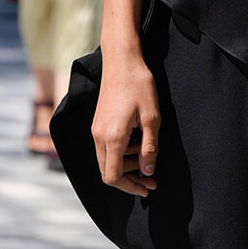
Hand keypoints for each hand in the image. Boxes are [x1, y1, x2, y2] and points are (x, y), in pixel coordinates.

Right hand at [92, 49, 159, 196]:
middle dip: (130, 179)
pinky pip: (105, 148)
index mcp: (112, 137)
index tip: (148, 187)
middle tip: (151, 177)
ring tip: (146, 152)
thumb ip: (150, 148)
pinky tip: (137, 140)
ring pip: (107, 160)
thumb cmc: (139, 85)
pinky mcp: (97, 124)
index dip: (131, 188)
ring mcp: (96, 130)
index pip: (113, 177)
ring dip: (126, 164)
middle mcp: (99, 136)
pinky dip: (121, 152)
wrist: (121, 60)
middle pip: (108, 172)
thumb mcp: (152, 118)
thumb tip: (148, 171)